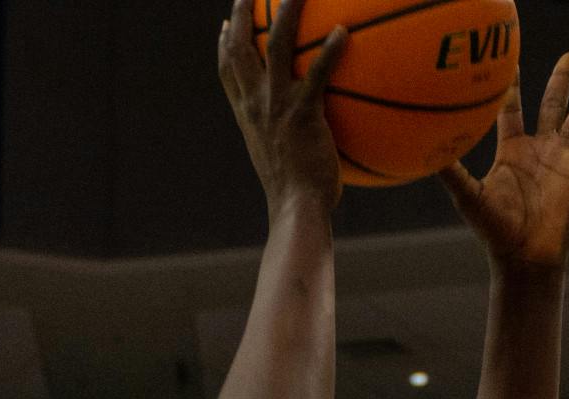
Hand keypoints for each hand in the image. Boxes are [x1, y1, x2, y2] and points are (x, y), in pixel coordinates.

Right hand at [219, 0, 348, 211]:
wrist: (296, 208)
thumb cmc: (296, 195)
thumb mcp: (280, 164)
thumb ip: (286, 142)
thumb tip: (304, 139)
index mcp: (248, 116)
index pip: (228, 73)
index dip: (224, 46)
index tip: (225, 26)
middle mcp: (256, 105)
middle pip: (240, 49)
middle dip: (241, 16)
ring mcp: (277, 107)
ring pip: (274, 46)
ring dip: (284, 15)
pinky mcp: (303, 113)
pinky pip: (316, 72)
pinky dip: (330, 50)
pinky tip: (344, 32)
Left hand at [441, 53, 568, 273]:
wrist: (525, 256)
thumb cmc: (494, 230)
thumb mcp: (468, 196)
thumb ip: (451, 172)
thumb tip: (424, 149)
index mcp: (513, 150)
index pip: (513, 108)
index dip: (513, 85)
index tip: (512, 60)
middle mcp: (539, 149)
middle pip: (553, 103)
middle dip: (562, 78)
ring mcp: (562, 159)